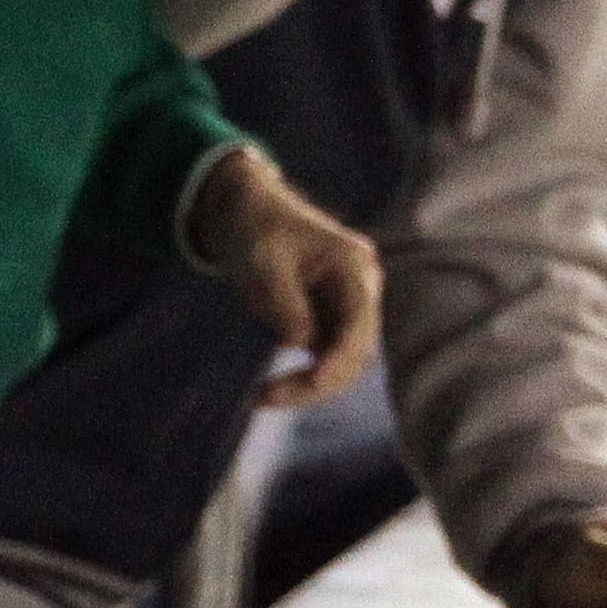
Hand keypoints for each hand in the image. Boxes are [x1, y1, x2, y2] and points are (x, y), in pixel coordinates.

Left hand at [189, 146, 380, 407]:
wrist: (245, 210)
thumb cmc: (254, 227)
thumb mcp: (261, 260)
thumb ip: (283, 300)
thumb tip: (299, 343)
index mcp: (354, 265)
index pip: (359, 324)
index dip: (339, 360)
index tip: (309, 384)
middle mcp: (361, 287)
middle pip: (356, 351)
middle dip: (319, 381)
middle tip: (267, 397)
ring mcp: (348, 305)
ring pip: (344, 361)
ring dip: (310, 385)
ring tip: (263, 396)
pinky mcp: (330, 319)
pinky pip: (326, 357)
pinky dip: (303, 376)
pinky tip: (271, 388)